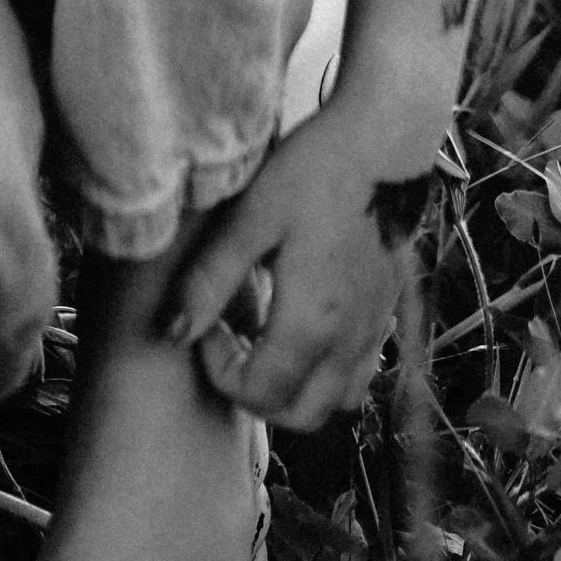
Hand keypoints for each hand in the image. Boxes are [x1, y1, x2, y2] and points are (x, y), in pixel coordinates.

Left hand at [160, 99, 434, 431]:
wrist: (379, 144)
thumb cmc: (310, 174)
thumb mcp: (248, 220)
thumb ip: (209, 282)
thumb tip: (173, 334)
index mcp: (311, 324)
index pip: (259, 393)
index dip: (219, 372)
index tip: (206, 326)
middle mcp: (349, 341)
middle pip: (299, 416)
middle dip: (256, 397)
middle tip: (230, 346)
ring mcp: (374, 330)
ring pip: (334, 403)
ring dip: (295, 392)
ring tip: (264, 342)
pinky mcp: (387, 313)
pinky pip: (359, 374)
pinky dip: (328, 374)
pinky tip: (303, 330)